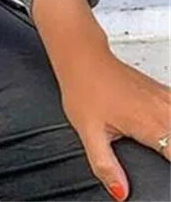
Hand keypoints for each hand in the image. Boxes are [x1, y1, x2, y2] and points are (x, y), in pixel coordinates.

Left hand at [33, 0, 170, 201]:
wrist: (82, 56)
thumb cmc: (83, 87)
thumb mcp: (88, 131)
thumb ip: (105, 165)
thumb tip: (119, 193)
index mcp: (151, 125)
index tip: (168, 179)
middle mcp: (165, 111)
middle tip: (164, 159)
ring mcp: (167, 99)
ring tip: (167, 151)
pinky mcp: (165, 93)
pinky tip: (169, 136)